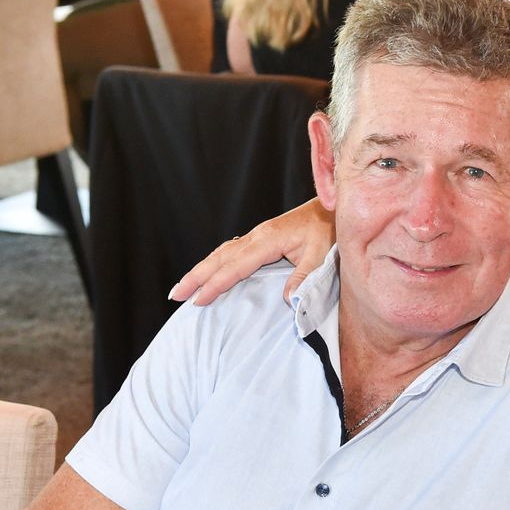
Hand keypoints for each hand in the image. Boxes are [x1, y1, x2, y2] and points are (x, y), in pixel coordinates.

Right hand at [169, 199, 336, 304]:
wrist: (335, 208)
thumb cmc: (330, 230)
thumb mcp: (322, 254)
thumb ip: (305, 276)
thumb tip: (287, 299)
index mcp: (268, 240)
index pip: (234, 266)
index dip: (214, 285)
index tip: (197, 301)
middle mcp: (257, 236)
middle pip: (219, 258)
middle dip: (195, 277)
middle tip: (174, 296)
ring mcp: (258, 235)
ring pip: (222, 253)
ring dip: (201, 270)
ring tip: (183, 287)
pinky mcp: (263, 237)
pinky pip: (231, 251)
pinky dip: (216, 263)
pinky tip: (210, 272)